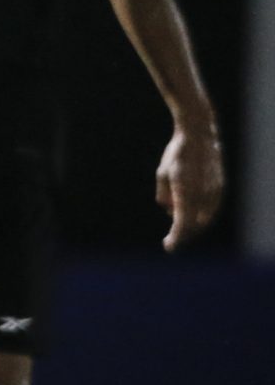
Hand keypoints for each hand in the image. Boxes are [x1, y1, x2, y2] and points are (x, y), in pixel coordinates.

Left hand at [157, 124, 224, 250]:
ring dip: (193, 226)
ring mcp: (215, 192)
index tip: (169, 247)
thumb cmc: (176, 155)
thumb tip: (171, 212)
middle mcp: (203, 194)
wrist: (199, 137)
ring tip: (180, 225)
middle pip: (195, 226)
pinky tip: (192, 215)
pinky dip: (202, 216)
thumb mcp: (163, 175)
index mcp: (186, 191)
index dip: (176, 238)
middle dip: (184, 235)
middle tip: (172, 240)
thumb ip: (165, 196)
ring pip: (205, 219)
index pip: (182, 224)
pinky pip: (212, 209)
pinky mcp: (221, 188)